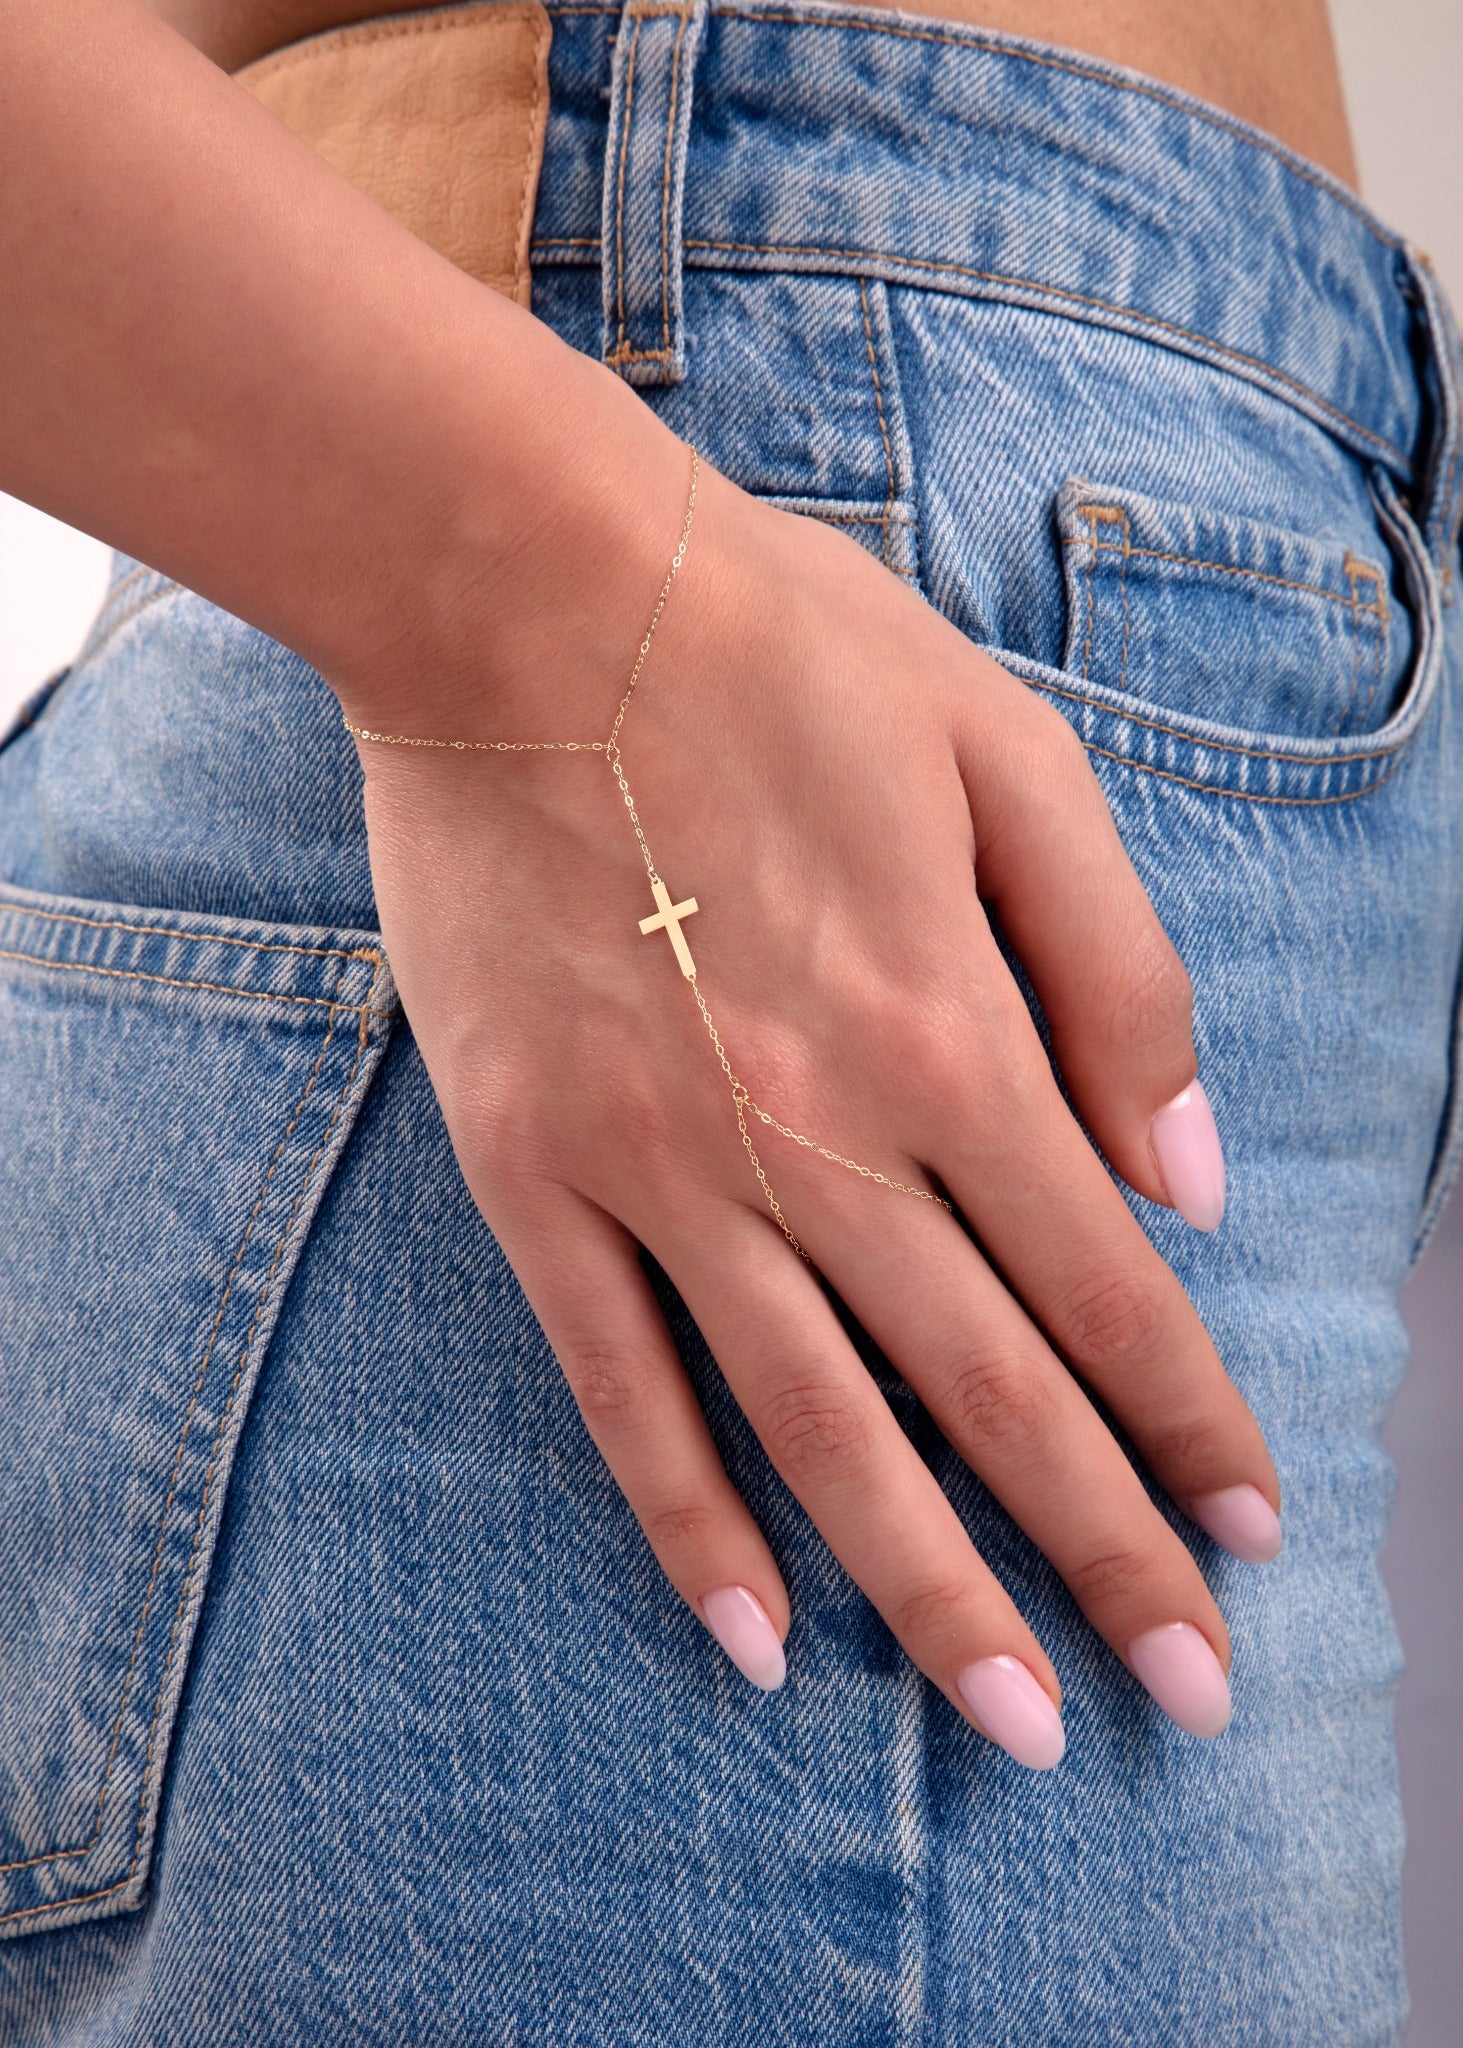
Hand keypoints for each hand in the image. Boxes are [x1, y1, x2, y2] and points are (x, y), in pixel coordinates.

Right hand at [350, 445, 1280, 1769]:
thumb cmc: (781, 650)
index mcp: (952, 1031)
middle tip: (1184, 1697)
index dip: (1193, 1424)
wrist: (518, 596)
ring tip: (1015, 1721)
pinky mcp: (535, 1167)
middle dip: (1107, 1556)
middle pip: (993, 1393)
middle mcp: (819, 1135)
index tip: (1251, 1534)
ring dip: (932, 1590)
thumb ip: (1118, 972)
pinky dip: (689, 1518)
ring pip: (822, 1428)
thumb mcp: (1011, 759)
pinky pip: (619, 1382)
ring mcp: (662, 1166)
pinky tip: (755, 1635)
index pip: (1109, 1287)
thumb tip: (1193, 1175)